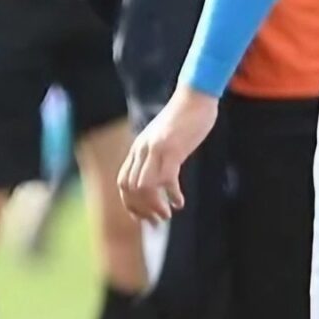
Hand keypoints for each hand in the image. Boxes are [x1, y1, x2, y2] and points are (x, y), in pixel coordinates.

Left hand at [118, 85, 219, 224]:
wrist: (195, 97)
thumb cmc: (183, 119)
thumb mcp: (163, 139)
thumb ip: (157, 155)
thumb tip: (160, 179)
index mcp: (138, 148)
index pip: (123, 182)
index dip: (130, 204)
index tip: (143, 217)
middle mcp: (142, 150)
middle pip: (130, 188)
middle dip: (141, 210)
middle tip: (157, 221)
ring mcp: (156, 149)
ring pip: (144, 187)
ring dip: (154, 206)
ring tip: (167, 214)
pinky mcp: (172, 148)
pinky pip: (166, 179)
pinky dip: (171, 195)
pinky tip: (179, 201)